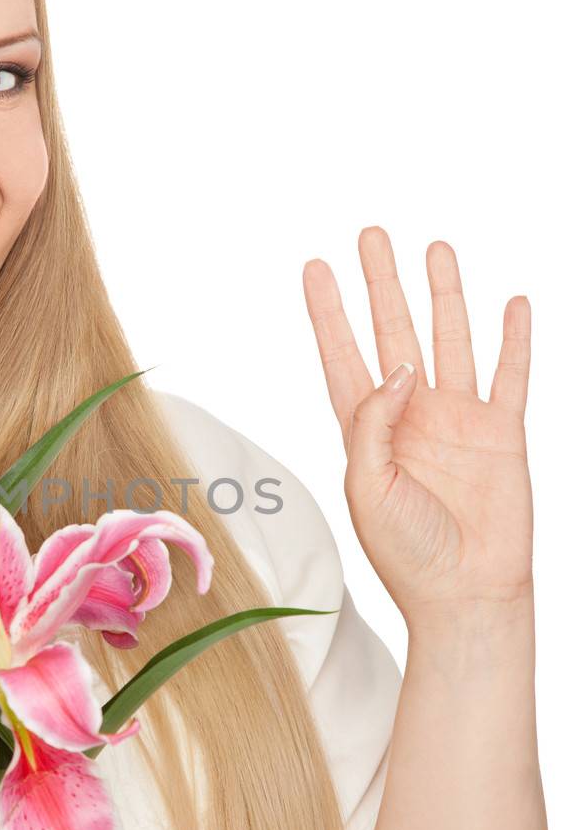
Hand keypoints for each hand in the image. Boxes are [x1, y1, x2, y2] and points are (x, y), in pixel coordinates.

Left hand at [302, 226, 533, 625]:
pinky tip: (512, 304)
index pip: (342, 356)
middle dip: (381, 284)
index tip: (314, 268)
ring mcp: (458, 421)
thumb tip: (398, 368)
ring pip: (449, 339)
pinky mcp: (502, 433)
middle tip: (371, 235)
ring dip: (442, 295)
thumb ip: (372, 421)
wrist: (466, 594)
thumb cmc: (407, 553)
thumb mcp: (366, 486)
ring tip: (434, 248)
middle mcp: (411, 416)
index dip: (328, 313)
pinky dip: (514, 339)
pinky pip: (511, 374)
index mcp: (367, 431)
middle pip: (392, 333)